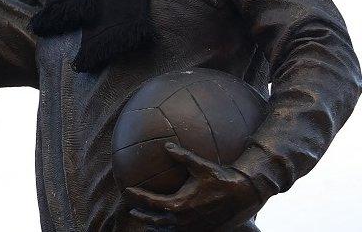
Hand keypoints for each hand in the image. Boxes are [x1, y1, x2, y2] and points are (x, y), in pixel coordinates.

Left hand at [124, 143, 262, 230]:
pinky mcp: (201, 229)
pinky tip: (167, 224)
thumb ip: (181, 156)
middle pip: (155, 220)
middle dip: (142, 215)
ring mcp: (192, 226)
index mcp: (179, 204)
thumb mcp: (199, 165)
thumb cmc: (220, 178)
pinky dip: (169, 229)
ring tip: (146, 219)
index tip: (128, 190)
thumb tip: (166, 146)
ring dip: (154, 225)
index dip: (138, 196)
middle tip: (131, 209)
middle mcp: (183, 218)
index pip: (151, 202)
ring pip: (166, 229)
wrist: (242, 195)